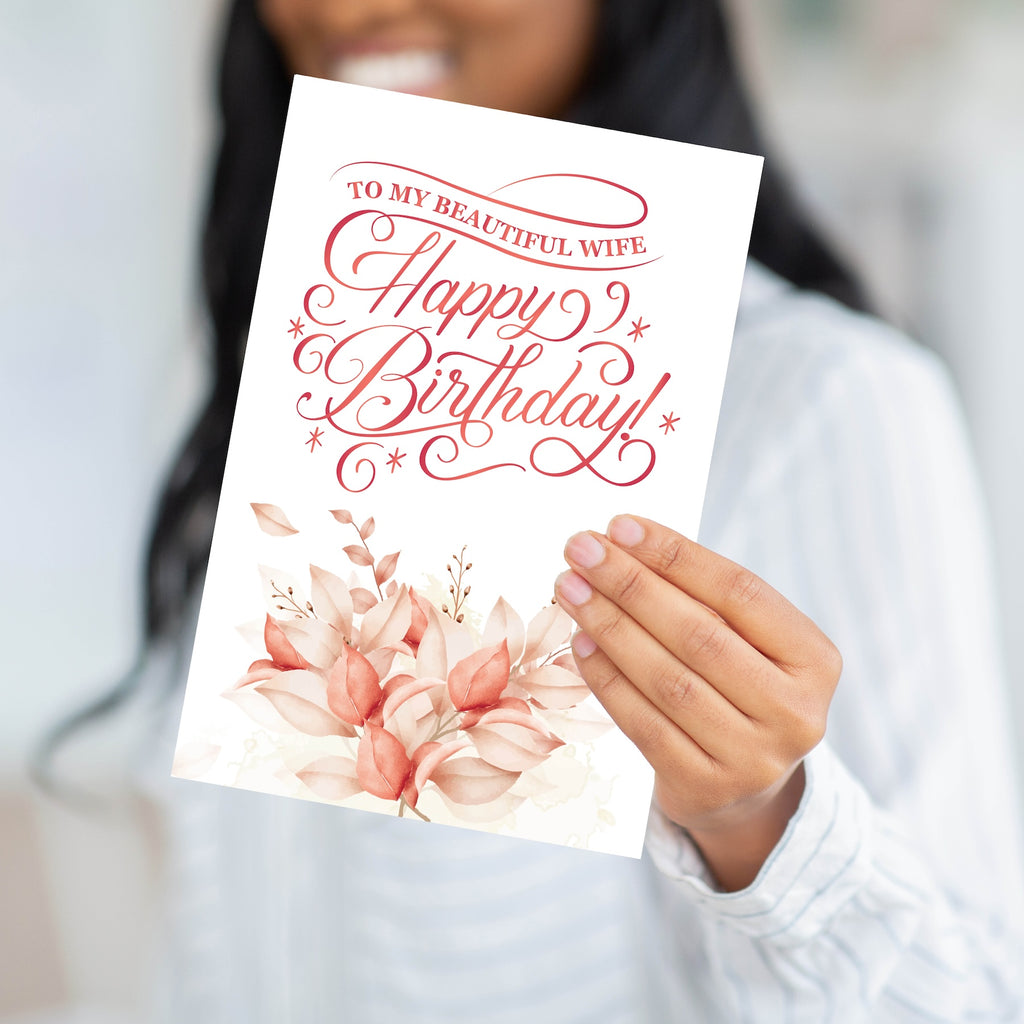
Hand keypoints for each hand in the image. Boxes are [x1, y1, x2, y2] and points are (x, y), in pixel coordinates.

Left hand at [554, 515, 841, 890]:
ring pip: (666, 679)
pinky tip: (580, 642)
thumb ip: (702, 597)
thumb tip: (620, 543)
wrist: (745, 786)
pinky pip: (643, 723)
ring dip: (609, 626)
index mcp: (815, 660)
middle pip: (698, 634)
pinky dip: (606, 679)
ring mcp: (752, 759)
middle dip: (630, 585)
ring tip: (570, 588)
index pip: (739, 591)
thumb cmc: (738, 686)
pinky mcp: (704, 788)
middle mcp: (794, 712)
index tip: (620, 526)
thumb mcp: (746, 641)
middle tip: (580, 549)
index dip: (676, 556)